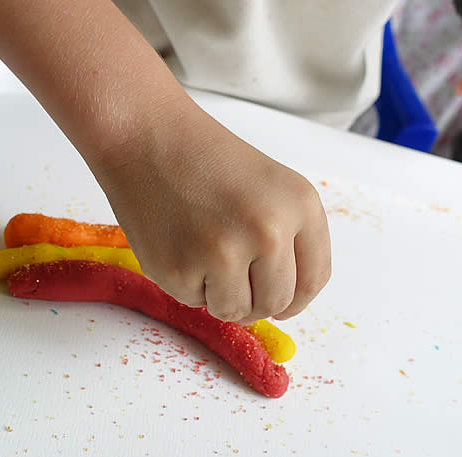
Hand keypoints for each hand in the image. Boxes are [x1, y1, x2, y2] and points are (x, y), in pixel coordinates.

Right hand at [95, 97, 330, 324]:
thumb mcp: (272, 187)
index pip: (314, 280)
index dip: (296, 300)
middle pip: (275, 304)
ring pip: (235, 312)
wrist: (147, 139)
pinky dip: (185, 283)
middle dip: (255, 301)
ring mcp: (222, 254)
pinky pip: (193, 302)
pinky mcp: (180, 271)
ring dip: (219, 296)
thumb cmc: (205, 160)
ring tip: (202, 253)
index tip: (282, 303)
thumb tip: (283, 303)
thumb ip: (288, 240)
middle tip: (233, 279)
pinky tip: (177, 245)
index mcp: (299, 206)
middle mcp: (267, 232)